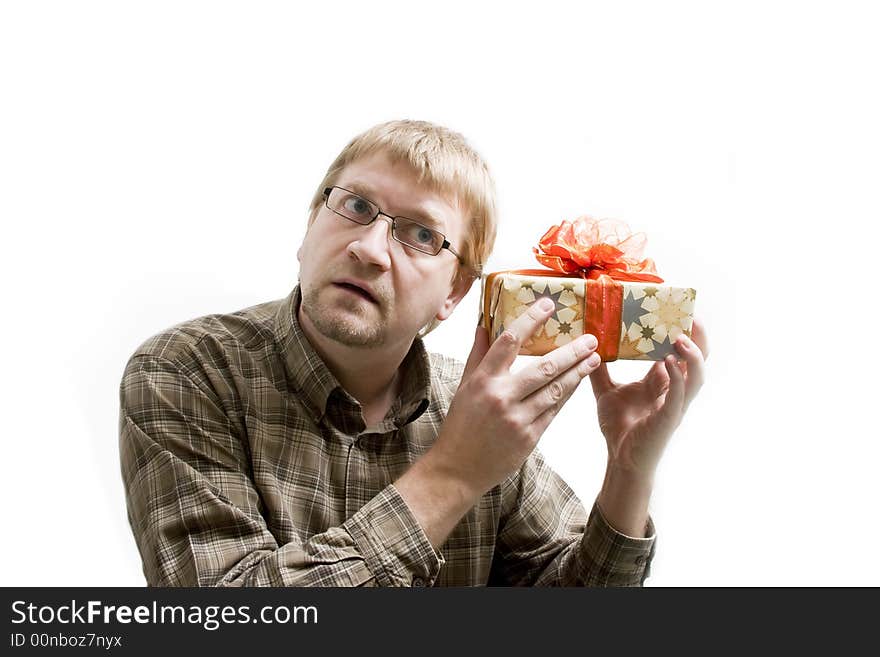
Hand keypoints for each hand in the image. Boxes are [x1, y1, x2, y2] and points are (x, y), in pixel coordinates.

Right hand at [428, 298, 603, 497]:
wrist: (457, 469)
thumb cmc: (460, 426)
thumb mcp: (463, 387)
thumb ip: (478, 356)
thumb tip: (484, 326)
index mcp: (483, 380)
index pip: (509, 340)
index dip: (530, 320)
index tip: (548, 305)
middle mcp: (501, 397)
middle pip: (544, 367)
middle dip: (571, 351)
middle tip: (590, 338)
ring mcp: (517, 418)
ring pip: (555, 389)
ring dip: (577, 372)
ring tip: (593, 358)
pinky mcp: (529, 437)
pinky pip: (554, 410)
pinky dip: (568, 395)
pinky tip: (579, 382)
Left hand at [589, 317, 708, 478]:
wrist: (620, 460)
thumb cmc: (618, 427)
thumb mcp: (605, 391)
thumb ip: (598, 370)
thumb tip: (585, 345)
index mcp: (661, 382)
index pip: (676, 352)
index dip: (679, 331)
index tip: (674, 309)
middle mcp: (673, 391)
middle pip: (696, 360)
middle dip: (698, 337)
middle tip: (691, 315)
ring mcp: (675, 405)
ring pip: (697, 376)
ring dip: (693, 356)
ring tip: (682, 336)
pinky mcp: (670, 419)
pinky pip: (680, 396)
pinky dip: (679, 378)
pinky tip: (668, 362)